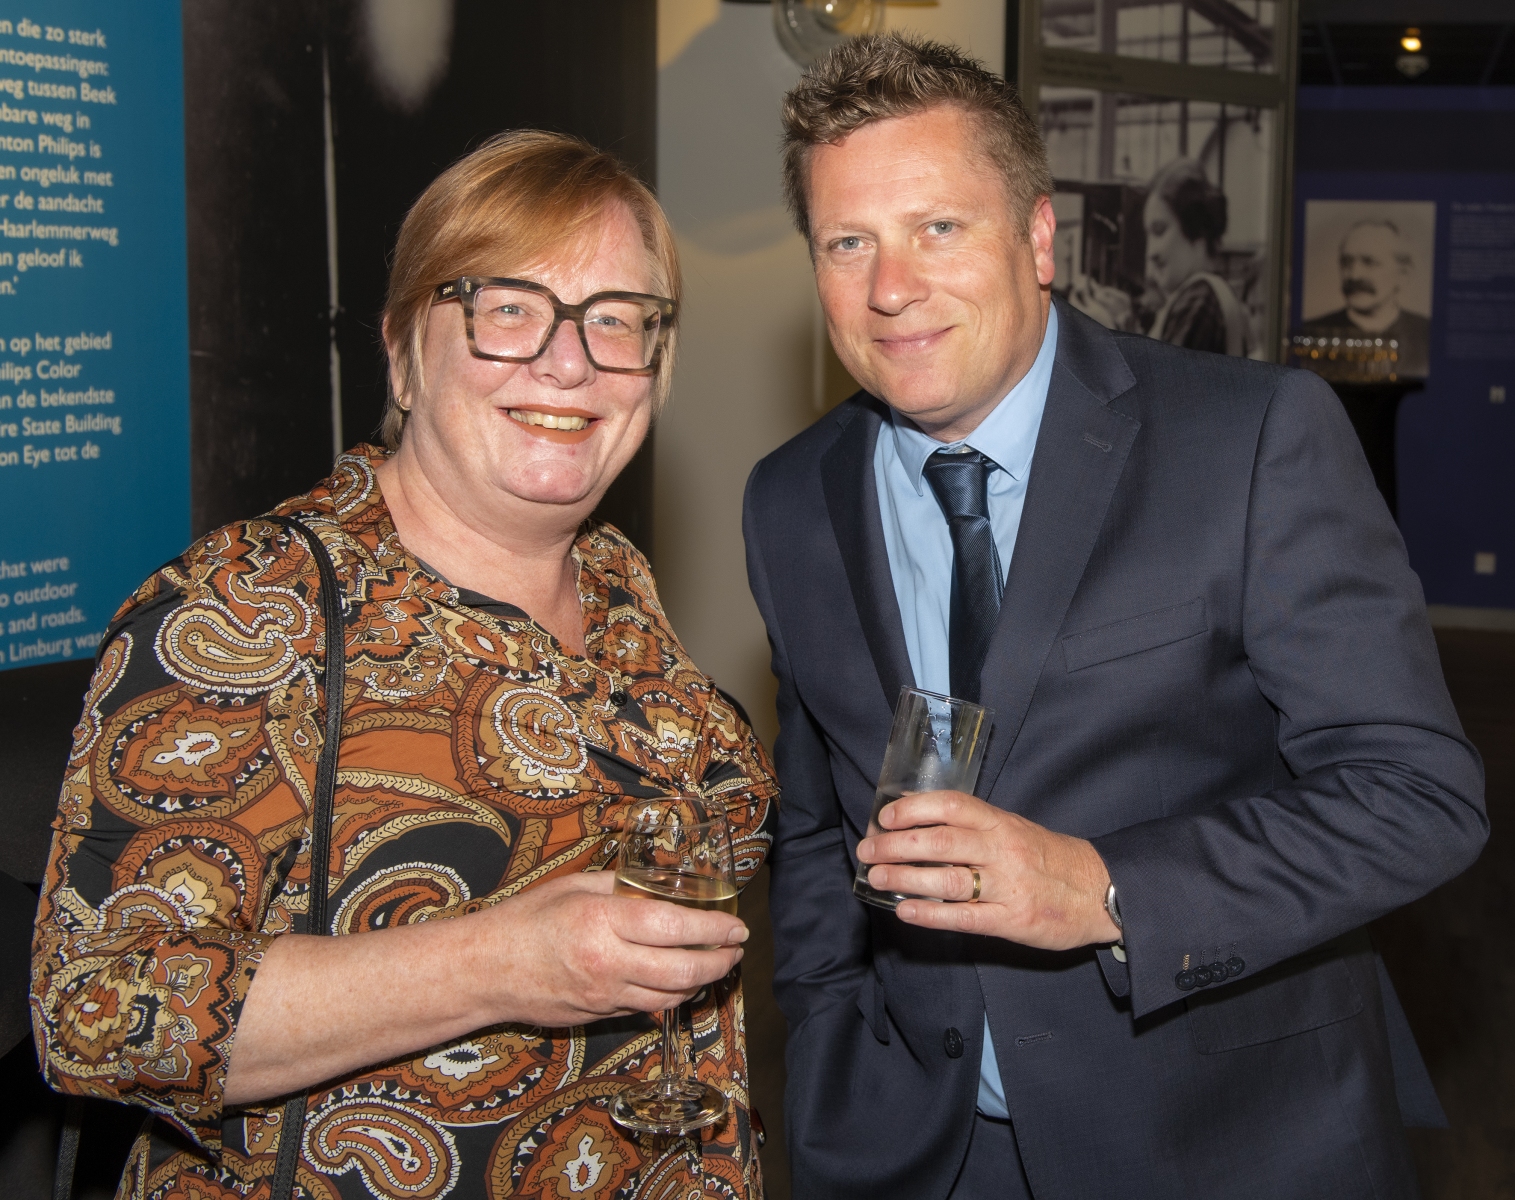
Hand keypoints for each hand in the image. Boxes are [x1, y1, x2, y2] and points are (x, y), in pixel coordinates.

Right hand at [474, 872, 747, 1026]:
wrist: (485, 970)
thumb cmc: (525, 920)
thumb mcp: (574, 887)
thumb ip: (620, 887)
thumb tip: (659, 885)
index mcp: (603, 920)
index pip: (675, 928)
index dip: (714, 929)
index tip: (736, 927)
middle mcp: (608, 962)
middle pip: (683, 971)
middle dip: (720, 962)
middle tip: (735, 950)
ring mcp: (604, 995)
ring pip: (671, 997)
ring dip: (701, 983)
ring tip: (717, 965)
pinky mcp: (599, 1015)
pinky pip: (647, 1009)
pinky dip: (671, 996)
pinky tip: (681, 982)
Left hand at [855, 791, 1119, 949]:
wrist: (1100, 891)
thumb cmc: (1048, 858)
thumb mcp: (1013, 829)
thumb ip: (972, 826)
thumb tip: (917, 819)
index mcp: (1001, 822)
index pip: (951, 806)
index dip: (913, 809)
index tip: (885, 816)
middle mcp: (1001, 849)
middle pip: (940, 842)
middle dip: (896, 845)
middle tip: (867, 849)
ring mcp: (1006, 886)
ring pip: (946, 879)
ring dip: (904, 878)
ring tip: (875, 877)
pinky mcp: (1011, 921)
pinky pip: (963, 918)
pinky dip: (930, 914)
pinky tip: (905, 911)